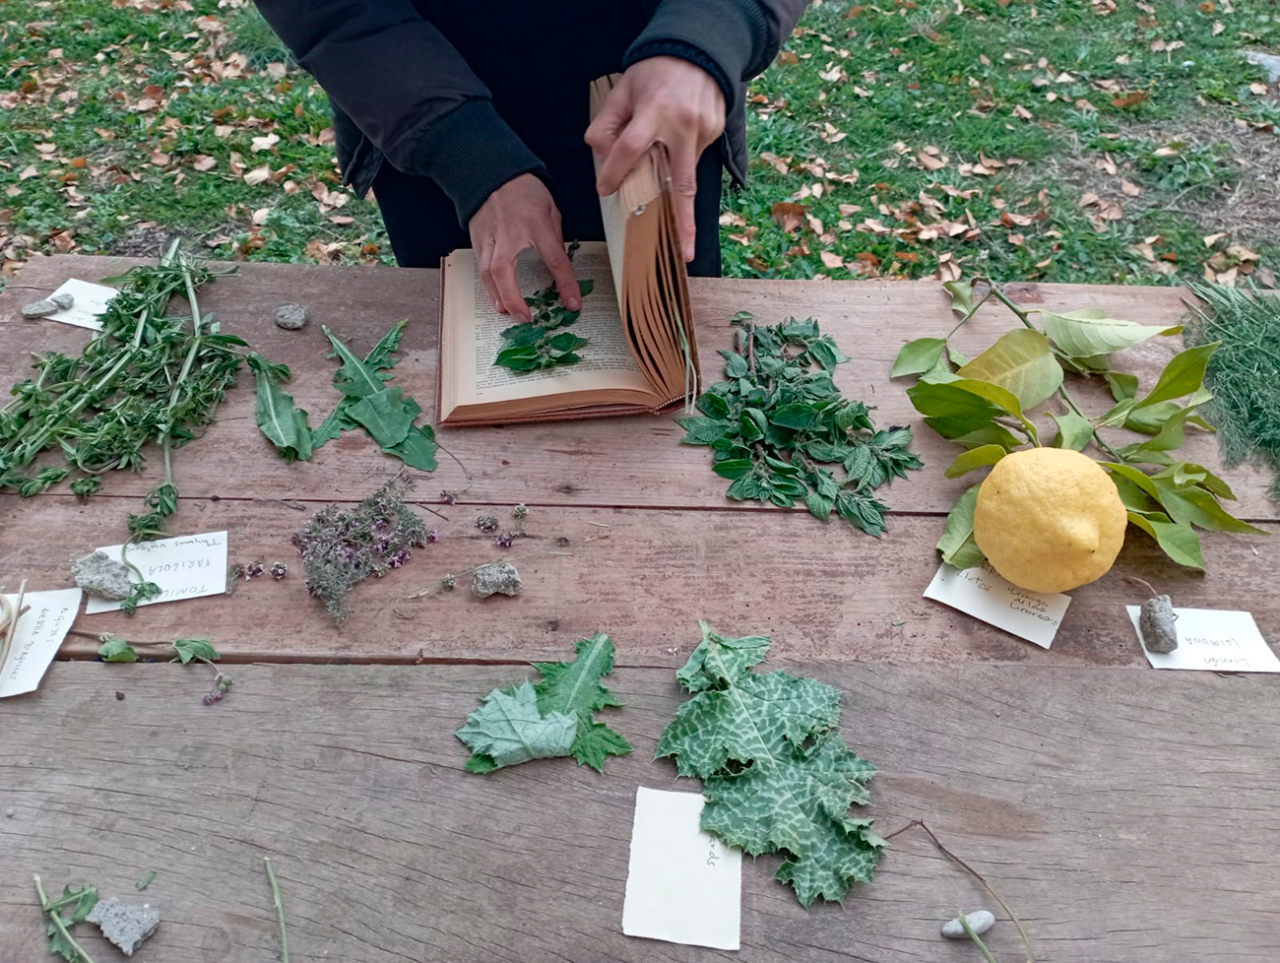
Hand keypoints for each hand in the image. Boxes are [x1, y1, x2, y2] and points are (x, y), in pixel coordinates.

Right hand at [468, 173, 579, 322]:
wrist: (491, 171)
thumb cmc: (524, 189)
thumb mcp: (550, 208)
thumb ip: (554, 237)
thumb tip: (560, 266)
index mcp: (535, 221)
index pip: (554, 258)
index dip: (565, 283)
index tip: (573, 304)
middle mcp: (508, 231)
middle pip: (503, 269)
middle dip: (512, 297)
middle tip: (524, 317)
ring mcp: (488, 236)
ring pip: (486, 272)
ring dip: (497, 296)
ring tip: (508, 312)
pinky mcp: (476, 239)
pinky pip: (480, 267)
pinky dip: (489, 286)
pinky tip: (497, 298)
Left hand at [585, 56, 724, 261]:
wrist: (698, 51)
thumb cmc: (654, 72)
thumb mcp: (622, 90)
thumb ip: (607, 124)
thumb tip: (603, 157)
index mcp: (655, 111)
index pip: (630, 149)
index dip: (615, 172)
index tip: (604, 189)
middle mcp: (683, 126)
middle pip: (681, 184)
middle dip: (683, 222)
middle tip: (685, 254)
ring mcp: (703, 133)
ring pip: (682, 172)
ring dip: (670, 179)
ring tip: (664, 170)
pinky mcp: (714, 135)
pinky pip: (692, 158)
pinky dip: (679, 157)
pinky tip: (675, 140)